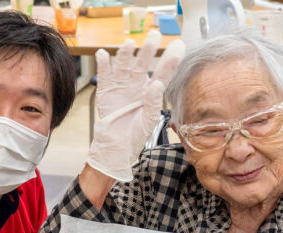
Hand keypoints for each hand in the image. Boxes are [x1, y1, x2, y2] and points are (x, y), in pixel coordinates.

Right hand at [85, 31, 184, 181]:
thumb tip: (156, 83)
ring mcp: (121, 87)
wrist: (115, 147)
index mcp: (151, 92)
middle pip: (143, 63)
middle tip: (154, 35)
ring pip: (124, 65)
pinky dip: (103, 63)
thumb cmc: (135, 136)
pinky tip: (105, 54)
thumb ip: (153, 102)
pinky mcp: (106, 91)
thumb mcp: (149, 121)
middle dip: (149, 49)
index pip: (163, 72)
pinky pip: (104, 74)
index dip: (171, 59)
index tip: (179, 45)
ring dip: (126, 54)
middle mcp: (137, 85)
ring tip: (129, 44)